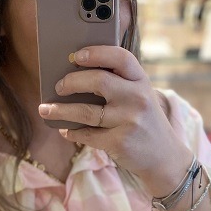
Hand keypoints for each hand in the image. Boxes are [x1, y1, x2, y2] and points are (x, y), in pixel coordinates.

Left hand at [38, 46, 190, 192]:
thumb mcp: (141, 96)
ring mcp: (129, 121)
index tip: (75, 55)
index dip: (95, 53)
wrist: (165, 157)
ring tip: (45, 108)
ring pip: (86, 112)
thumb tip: (75, 74)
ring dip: (60, 110)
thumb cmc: (144, 121)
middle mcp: (137, 98)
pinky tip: (64, 130)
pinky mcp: (119, 142)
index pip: (119, 57)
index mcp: (141, 80)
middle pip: (98, 81)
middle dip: (71, 81)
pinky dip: (72, 132)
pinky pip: (87, 135)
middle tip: (58, 86)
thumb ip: (119, 83)